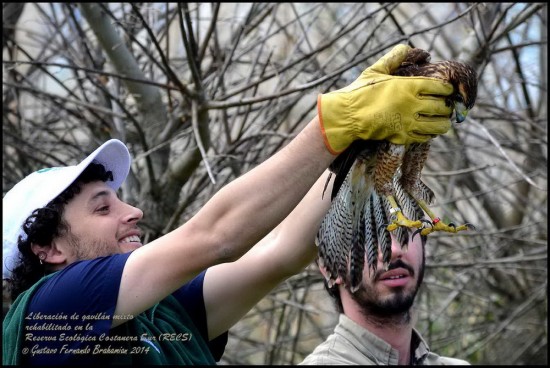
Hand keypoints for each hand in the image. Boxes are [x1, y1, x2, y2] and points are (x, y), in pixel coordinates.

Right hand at [318, 44, 453, 153]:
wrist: (347, 116)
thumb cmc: (360, 92)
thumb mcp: (376, 70)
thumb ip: (394, 57)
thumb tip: (409, 48)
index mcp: (409, 86)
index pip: (441, 87)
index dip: (447, 89)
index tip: (445, 90)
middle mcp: (412, 105)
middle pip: (443, 107)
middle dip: (447, 106)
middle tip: (444, 105)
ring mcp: (408, 122)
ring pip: (439, 125)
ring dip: (443, 122)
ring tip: (441, 119)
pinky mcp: (403, 136)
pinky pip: (426, 137)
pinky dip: (431, 133)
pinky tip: (428, 129)